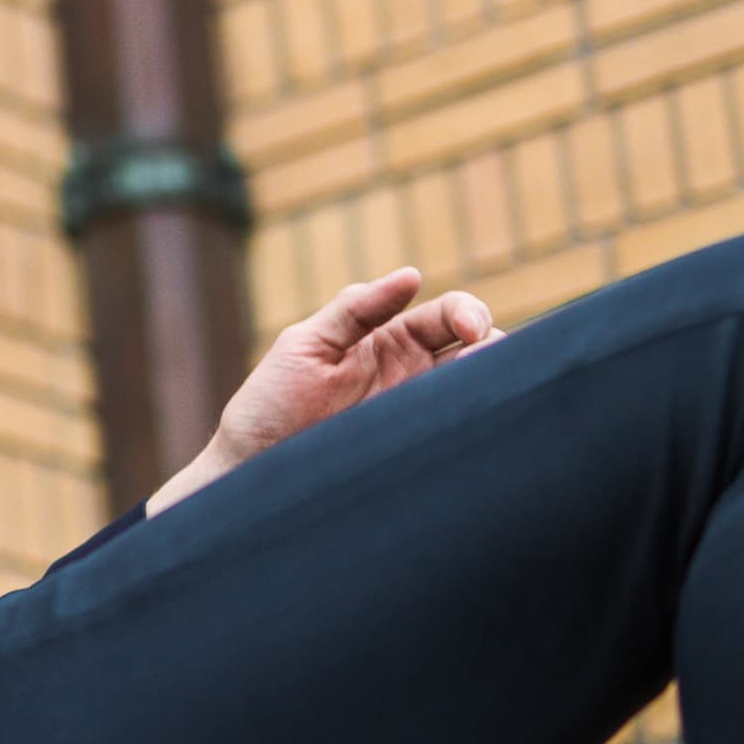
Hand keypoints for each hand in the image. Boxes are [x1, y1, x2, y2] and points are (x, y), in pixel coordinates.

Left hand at [149, 267, 499, 514]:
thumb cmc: (271, 403)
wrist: (249, 468)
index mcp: (391, 342)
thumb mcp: (306, 344)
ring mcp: (417, 417)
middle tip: (488, 357)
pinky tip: (480, 423)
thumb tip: (412, 275)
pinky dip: (476, 427)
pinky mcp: (415, 455)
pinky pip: (455, 439)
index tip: (471, 329)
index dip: (468, 314)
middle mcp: (414, 378)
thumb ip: (355, 309)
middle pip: (478, 352)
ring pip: (475, 394)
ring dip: (492, 385)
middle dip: (495, 347)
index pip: (449, 316)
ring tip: (490, 389)